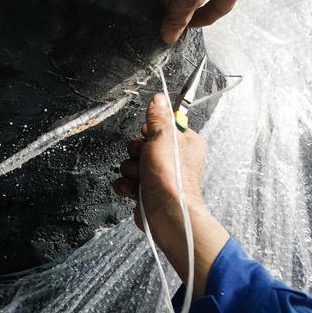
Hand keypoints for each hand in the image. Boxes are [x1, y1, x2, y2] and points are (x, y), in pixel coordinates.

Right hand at [112, 93, 228, 296]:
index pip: (161, 125)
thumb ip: (158, 118)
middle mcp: (173, 158)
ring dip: (130, 169)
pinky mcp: (146, 189)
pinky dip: (126, 184)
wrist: (166, 214)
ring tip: (141, 177)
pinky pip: (126, 179)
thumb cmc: (171, 179)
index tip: (149, 135)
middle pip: (141, 143)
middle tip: (145, 159)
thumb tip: (158, 99)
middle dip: (136, 152)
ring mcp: (159, 175)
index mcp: (185, 143)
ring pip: (131, 161)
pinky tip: (134, 189)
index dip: (150, 130)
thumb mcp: (163, 138)